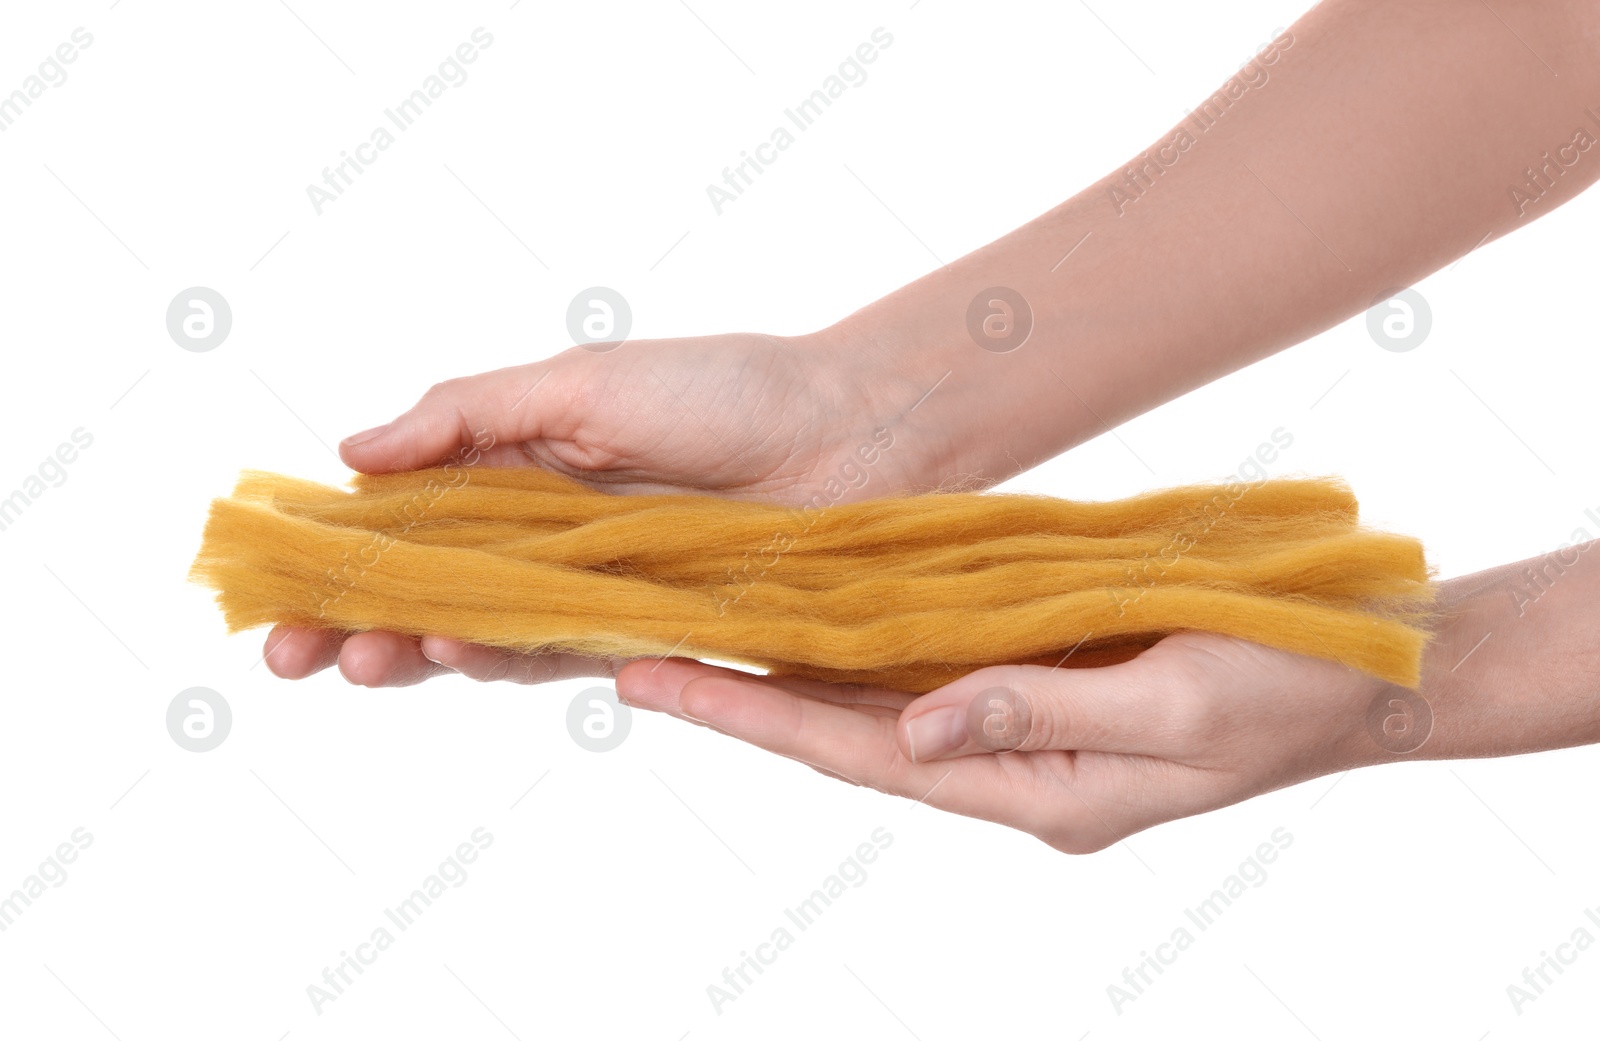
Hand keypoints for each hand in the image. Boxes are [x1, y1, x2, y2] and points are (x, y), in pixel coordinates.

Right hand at [264, 329, 937, 685]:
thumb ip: (468, 416)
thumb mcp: (582, 382)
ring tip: (368, 657)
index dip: (335, 558)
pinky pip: (561, 660)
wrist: (848, 433)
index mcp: (513, 469)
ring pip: (482, 639)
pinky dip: (505, 662)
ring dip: (417, 654)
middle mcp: (542, 539)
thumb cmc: (722, 390)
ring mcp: (589, 593)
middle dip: (353, 628)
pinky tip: (458, 656)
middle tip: (293, 656)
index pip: (401, 524)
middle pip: (427, 597)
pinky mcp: (643, 636)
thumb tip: (351, 450)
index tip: (270, 589)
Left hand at [616, 632, 1388, 852]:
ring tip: (696, 633)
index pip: (862, 754)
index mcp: (1038, 790)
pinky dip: (866, 648)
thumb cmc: (1291, 687)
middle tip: (635, 657)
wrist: (1371, 673)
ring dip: (793, 672)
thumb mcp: (1177, 709)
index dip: (755, 716)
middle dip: (745, 698)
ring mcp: (1028, 731)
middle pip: (851, 735)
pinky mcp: (1049, 689)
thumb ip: (1042, 711)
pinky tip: (814, 615)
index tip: (657, 679)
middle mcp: (1014, 769)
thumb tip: (916, 722)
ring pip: (884, 703)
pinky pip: (936, 670)